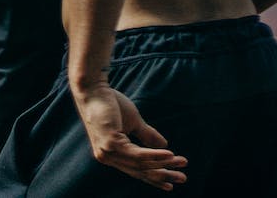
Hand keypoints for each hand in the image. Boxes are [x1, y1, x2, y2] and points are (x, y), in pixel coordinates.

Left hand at [73, 85, 187, 190]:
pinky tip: (169, 155)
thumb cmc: (111, 104)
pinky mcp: (111, 143)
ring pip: (141, 164)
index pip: (135, 171)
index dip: (154, 178)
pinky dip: (154, 155)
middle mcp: (108, 157)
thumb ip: (147, 135)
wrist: (94, 89)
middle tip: (183, 178)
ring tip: (181, 161)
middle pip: (140, 172)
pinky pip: (137, 154)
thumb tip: (165, 146)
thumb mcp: (134, 122)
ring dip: (164, 164)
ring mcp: (108, 151)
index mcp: (112, 155)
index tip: (170, 186)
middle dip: (163, 176)